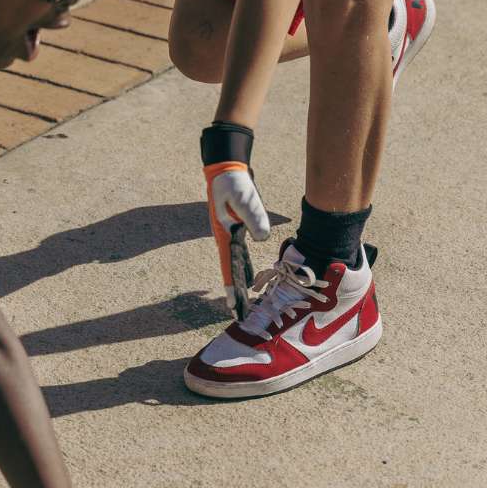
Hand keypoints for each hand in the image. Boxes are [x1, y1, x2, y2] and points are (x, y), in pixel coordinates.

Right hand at [201, 122, 270, 318]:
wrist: (227, 170)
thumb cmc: (234, 183)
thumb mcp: (244, 197)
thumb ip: (254, 217)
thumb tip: (262, 239)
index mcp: (224, 233)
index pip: (228, 265)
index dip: (231, 286)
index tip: (232, 305)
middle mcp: (225, 238)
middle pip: (231, 270)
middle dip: (235, 294)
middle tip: (240, 317)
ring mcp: (230, 235)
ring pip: (236, 265)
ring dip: (239, 285)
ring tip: (244, 306)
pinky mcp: (237, 231)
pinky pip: (241, 256)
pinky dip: (244, 270)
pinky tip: (251, 281)